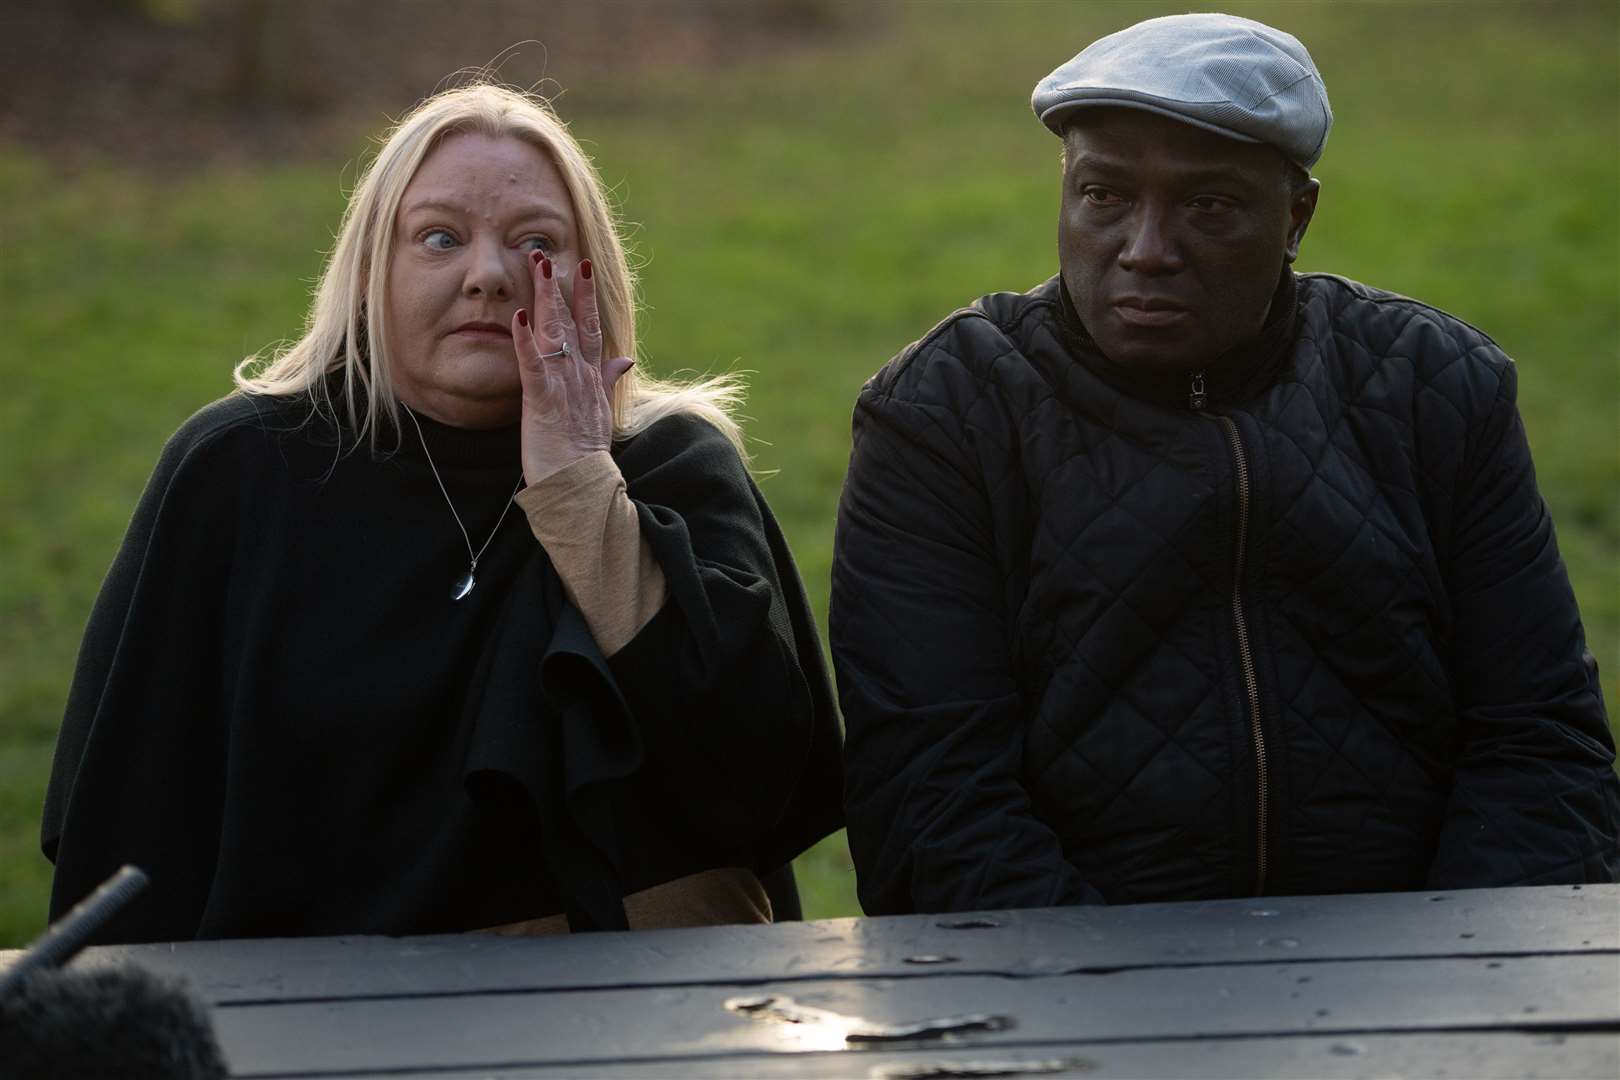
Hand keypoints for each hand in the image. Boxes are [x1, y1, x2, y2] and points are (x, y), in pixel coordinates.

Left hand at [513, 250, 634, 484]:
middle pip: (571, 322)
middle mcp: (578, 375)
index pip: (589, 328)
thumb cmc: (583, 452)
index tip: (584, 267)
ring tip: (537, 267)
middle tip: (548, 253)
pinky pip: (534, 365)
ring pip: (554, 334)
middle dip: (561, 287)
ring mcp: (562, 386)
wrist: (581, 486)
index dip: (585, 297)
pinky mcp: (542, 401)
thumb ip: (609, 378)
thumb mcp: (599, 410)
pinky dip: (525, 341)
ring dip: (545, 299)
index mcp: (589, 376)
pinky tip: (518, 317)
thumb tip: (625, 356)